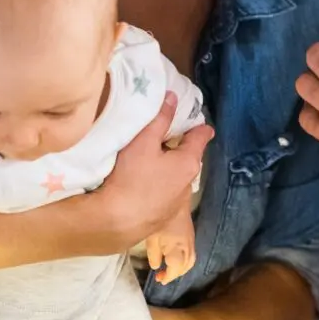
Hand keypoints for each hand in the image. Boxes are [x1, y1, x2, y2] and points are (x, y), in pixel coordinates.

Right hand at [96, 92, 212, 244]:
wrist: (117, 222)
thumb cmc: (132, 177)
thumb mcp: (144, 141)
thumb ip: (160, 118)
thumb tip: (173, 97)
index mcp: (188, 162)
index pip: (201, 137)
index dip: (198, 125)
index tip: (194, 118)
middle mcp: (188, 183)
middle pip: (189, 158)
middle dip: (181, 147)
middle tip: (167, 135)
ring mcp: (177, 202)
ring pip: (177, 177)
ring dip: (170, 167)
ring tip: (154, 159)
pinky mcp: (163, 216)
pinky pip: (166, 193)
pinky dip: (160, 184)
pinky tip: (145, 184)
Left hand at [146, 211, 196, 284]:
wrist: (174, 197)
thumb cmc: (159, 216)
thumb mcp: (152, 236)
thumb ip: (153, 254)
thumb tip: (156, 266)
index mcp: (177, 246)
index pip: (176, 267)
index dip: (168, 276)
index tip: (159, 279)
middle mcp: (187, 246)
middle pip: (186, 266)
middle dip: (175, 274)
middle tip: (162, 277)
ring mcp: (191, 240)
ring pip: (190, 261)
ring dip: (180, 269)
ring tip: (168, 270)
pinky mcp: (191, 236)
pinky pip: (191, 254)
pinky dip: (183, 261)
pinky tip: (174, 259)